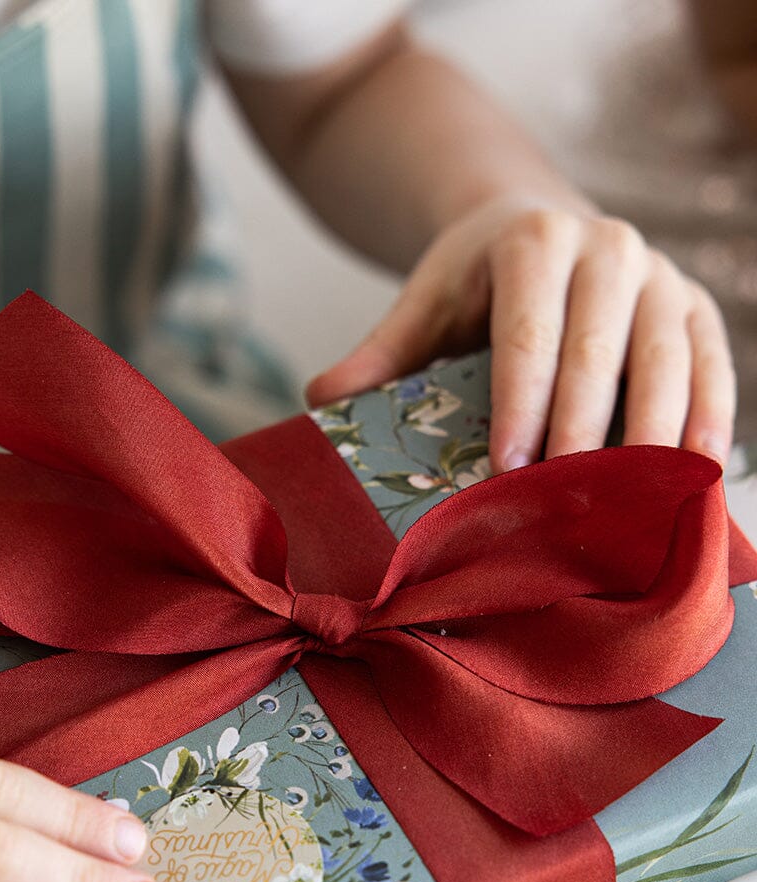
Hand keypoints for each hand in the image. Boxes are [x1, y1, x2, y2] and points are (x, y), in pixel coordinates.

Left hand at [306, 196, 735, 471]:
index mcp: (535, 242)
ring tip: (637, 499)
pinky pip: (715, 366)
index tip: (508, 467)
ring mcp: (663, 277)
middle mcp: (610, 248)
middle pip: (602, 350)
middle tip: (566, 497)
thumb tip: (320, 399)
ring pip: (668, 361)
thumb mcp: (424, 304)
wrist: (540, 229)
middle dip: (583, 429)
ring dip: (654, 435)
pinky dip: (710, 419)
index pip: (528, 333)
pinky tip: (697, 471)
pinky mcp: (698, 309)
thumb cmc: (476, 282)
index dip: (520, 404)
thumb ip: (381, 351)